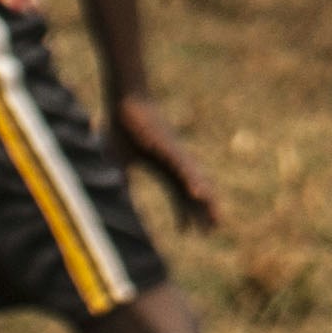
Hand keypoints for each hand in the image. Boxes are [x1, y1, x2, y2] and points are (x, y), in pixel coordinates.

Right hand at [113, 93, 224, 231]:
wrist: (124, 99)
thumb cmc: (121, 126)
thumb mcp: (119, 160)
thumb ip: (122, 176)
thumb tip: (116, 190)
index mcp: (162, 166)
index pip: (177, 194)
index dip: (184, 213)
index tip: (188, 233)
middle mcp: (173, 160)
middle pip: (191, 189)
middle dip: (203, 209)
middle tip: (216, 228)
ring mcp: (173, 152)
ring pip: (193, 179)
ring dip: (204, 198)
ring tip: (215, 216)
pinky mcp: (168, 144)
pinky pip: (182, 166)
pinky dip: (192, 179)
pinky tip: (200, 193)